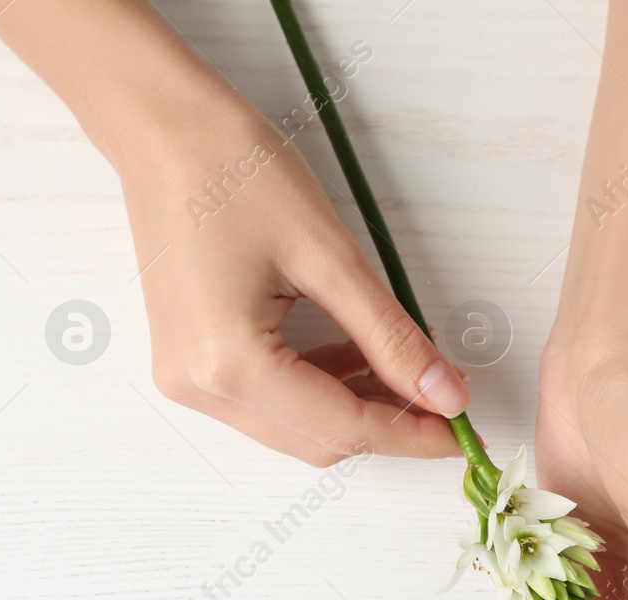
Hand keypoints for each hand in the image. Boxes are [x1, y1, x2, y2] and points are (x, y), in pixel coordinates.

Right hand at [116, 109, 469, 465]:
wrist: (163, 131)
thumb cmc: (234, 172)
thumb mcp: (330, 256)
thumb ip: (391, 336)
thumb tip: (445, 393)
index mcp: (230, 363)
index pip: (342, 427)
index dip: (412, 434)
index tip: (465, 430)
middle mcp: (199, 387)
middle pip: (316, 440)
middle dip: (386, 425)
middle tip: (445, 398)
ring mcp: (185, 378)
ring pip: (292, 427)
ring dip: (352, 407)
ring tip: (406, 368)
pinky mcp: (186, 362)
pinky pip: (265, 400)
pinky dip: (315, 387)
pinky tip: (353, 355)